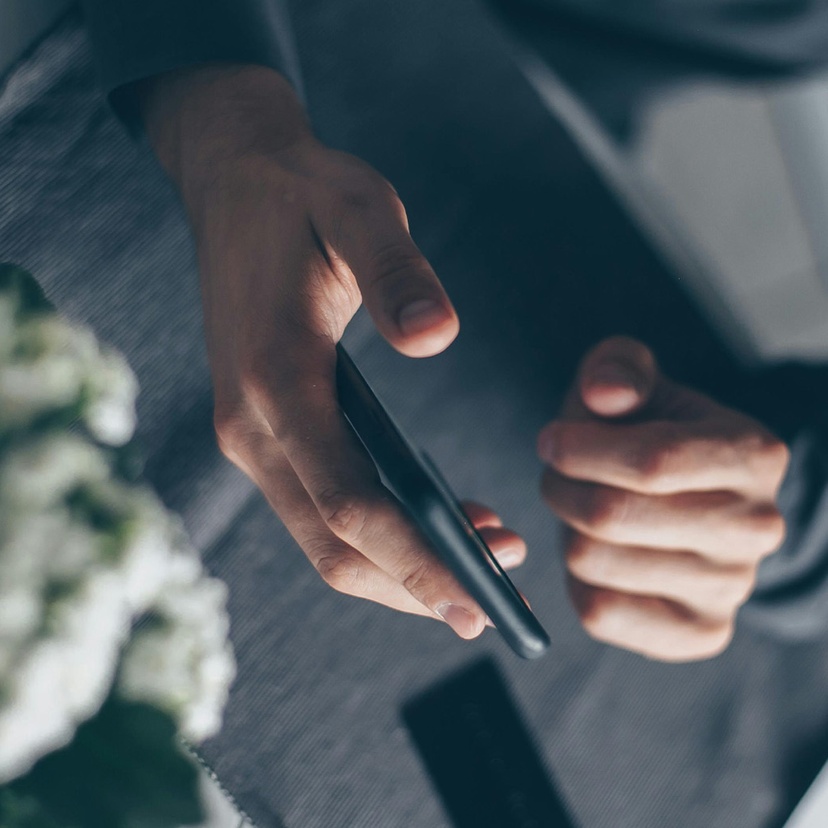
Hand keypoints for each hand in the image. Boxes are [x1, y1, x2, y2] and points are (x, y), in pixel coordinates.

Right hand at [139, 65, 524, 637]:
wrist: (236, 183)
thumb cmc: (306, 194)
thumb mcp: (360, 209)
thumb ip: (397, 272)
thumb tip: (439, 339)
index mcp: (275, 380)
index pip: (348, 504)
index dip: (416, 561)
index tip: (481, 601)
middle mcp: (253, 426)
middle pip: (335, 545)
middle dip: (417, 583)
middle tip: (500, 601)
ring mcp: (254, 434)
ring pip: (325, 539)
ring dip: (401, 567)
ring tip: (485, 564)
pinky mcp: (267, 430)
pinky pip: (322, 507)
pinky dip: (379, 536)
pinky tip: (438, 527)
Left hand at [537, 336, 789, 660]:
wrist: (689, 500)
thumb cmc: (651, 433)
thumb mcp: (638, 383)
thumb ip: (617, 368)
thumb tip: (606, 393)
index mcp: (752, 454)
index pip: (651, 461)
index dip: (579, 449)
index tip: (550, 440)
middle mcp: (756, 527)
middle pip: (610, 516)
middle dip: (560, 487)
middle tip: (557, 474)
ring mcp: (732, 588)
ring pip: (593, 562)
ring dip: (565, 530)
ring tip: (582, 510)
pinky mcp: (700, 633)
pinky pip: (600, 612)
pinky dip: (577, 580)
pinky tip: (598, 553)